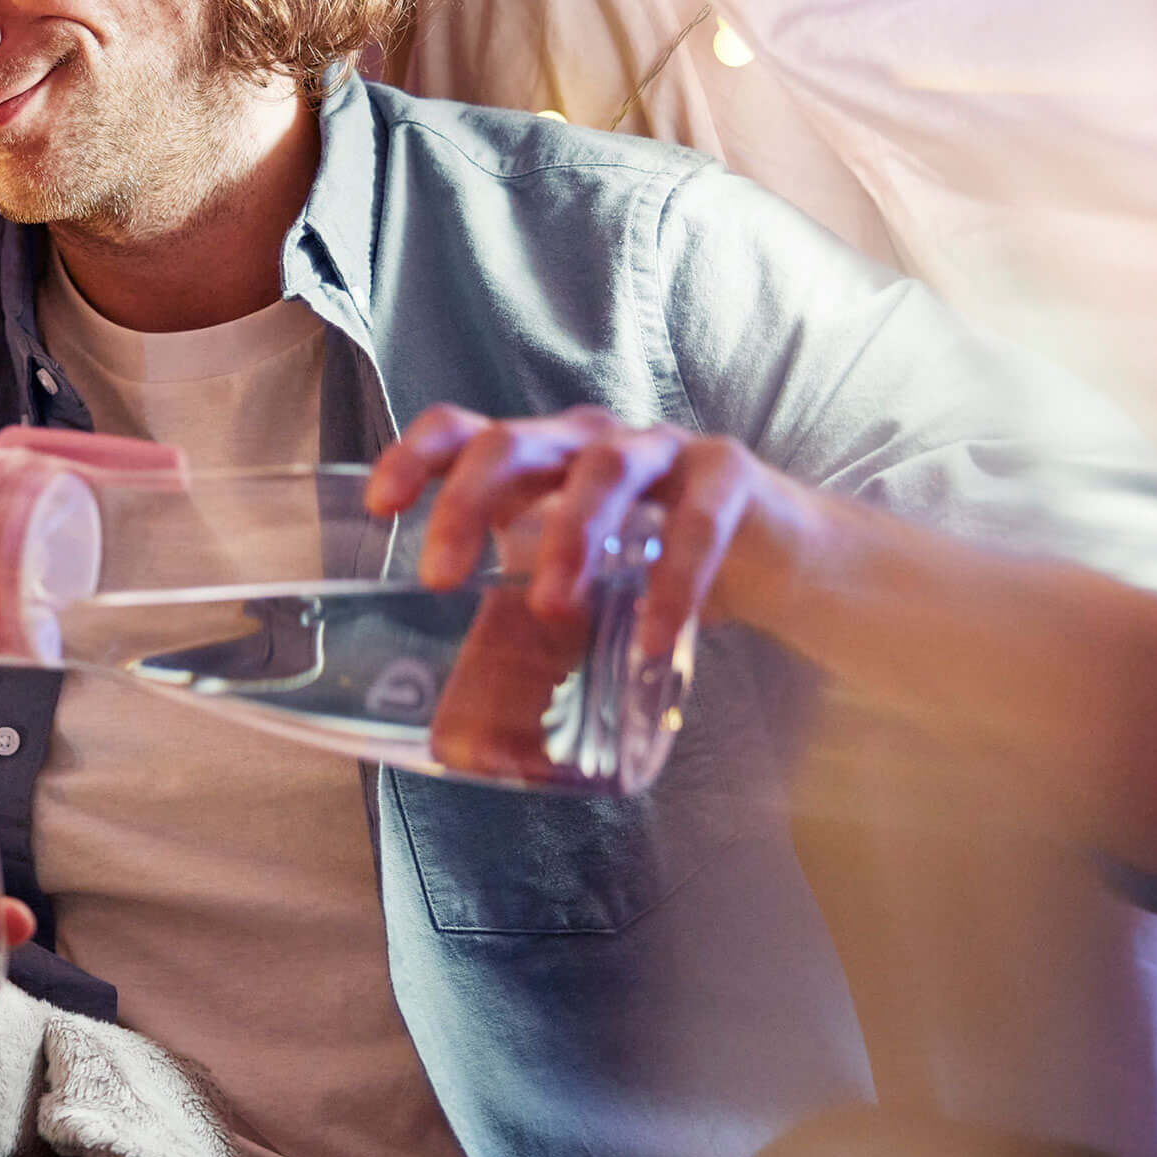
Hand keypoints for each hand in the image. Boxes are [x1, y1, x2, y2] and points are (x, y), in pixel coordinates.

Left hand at [365, 402, 823, 659]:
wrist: (775, 559)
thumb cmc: (653, 565)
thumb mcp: (573, 582)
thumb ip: (517, 617)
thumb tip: (450, 726)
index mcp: (542, 458)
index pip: (463, 430)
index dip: (416, 456)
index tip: (381, 507)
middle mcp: (591, 440)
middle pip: (515, 442)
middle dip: (468, 502)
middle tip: (440, 577)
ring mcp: (662, 450)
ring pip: (604, 470)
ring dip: (569, 535)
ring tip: (550, 604)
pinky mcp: (729, 478)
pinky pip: (697, 522)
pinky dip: (672, 582)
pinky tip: (650, 638)